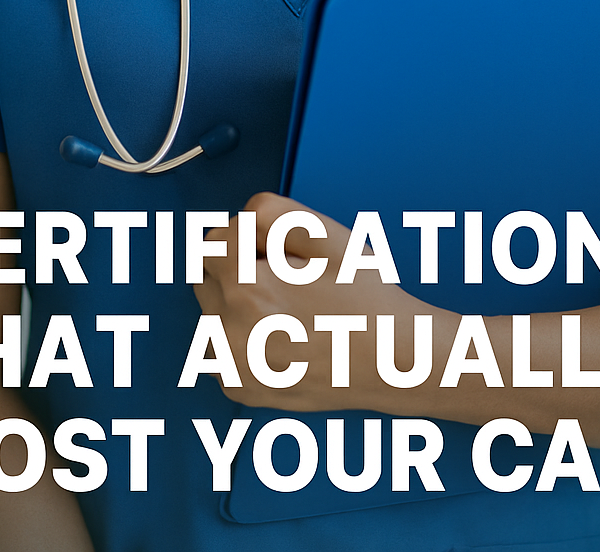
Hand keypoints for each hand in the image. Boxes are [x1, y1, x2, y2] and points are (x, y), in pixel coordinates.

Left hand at [195, 192, 442, 412]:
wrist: (392, 361)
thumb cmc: (364, 299)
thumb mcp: (325, 234)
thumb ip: (269, 211)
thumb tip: (239, 219)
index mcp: (247, 290)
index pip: (213, 240)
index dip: (249, 238)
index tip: (280, 253)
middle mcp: (230, 335)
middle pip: (207, 275)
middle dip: (236, 268)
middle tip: (287, 279)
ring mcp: (233, 367)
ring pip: (211, 311)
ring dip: (235, 302)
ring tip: (286, 309)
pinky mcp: (239, 388)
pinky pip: (220, 346)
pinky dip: (241, 335)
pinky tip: (281, 335)